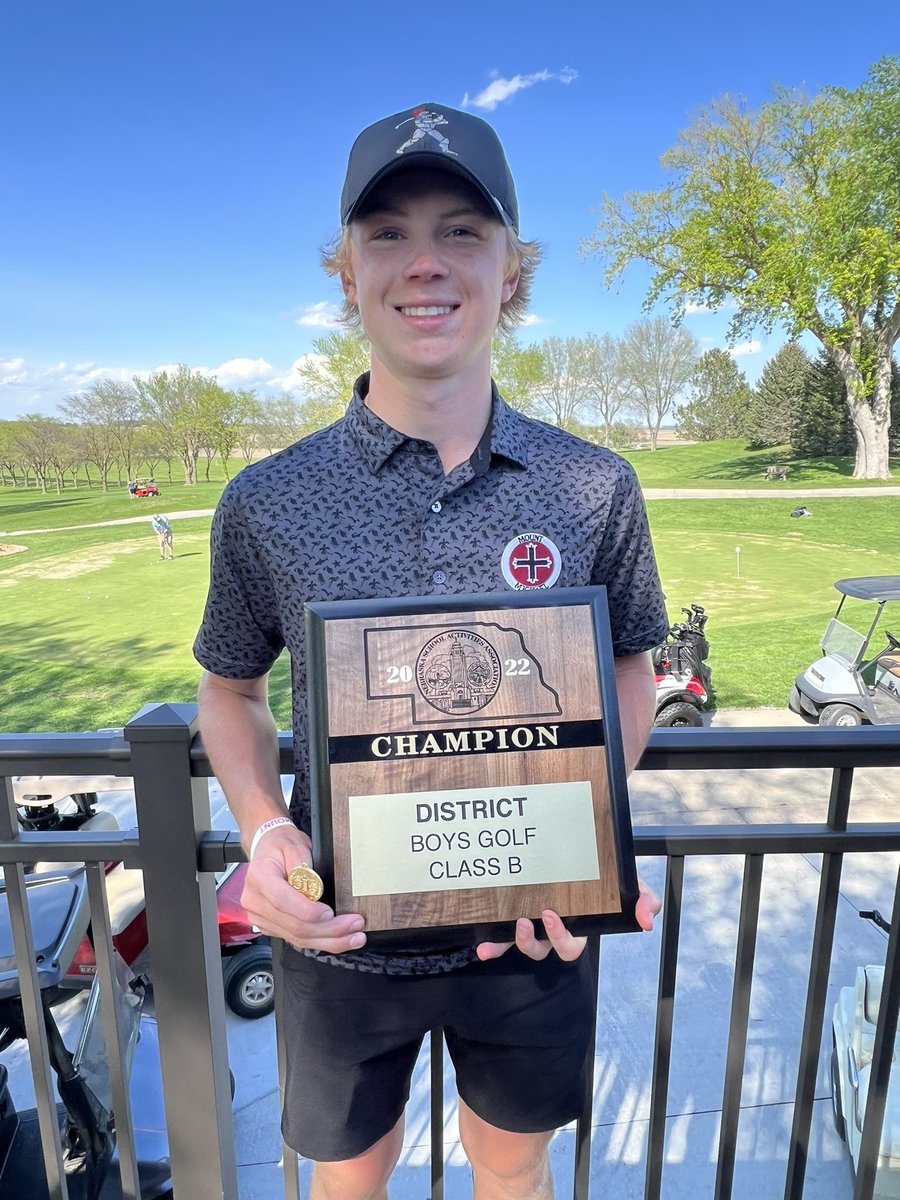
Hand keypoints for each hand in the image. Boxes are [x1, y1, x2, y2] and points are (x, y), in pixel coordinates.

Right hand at [239, 827, 366, 954]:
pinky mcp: (270, 926)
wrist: (268, 849)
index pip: (281, 900)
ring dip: (328, 940)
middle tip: (354, 925)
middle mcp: (255, 901)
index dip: (307, 911)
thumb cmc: (282, 846)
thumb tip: (314, 891)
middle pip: (293, 925)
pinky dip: (319, 941)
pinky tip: (338, 939)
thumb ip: (303, 866)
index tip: (330, 913)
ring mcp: (260, 917)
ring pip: (297, 937)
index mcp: (260, 877)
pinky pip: (296, 939)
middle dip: (328, 929)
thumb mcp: (296, 846)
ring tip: (353, 937)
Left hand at [475, 877, 661, 961]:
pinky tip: (481, 945)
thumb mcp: (631, 885)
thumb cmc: (608, 875)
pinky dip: (492, 942)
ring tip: (513, 924)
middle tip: (529, 920)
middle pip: (543, 950)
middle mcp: (553, 929)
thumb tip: (646, 921)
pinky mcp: (515, 914)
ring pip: (522, 944)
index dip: (561, 938)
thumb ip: (644, 900)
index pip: (570, 946)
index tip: (551, 915)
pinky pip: (502, 934)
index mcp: (577, 926)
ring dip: (513, 941)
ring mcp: (534, 923)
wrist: (587, 851)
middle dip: (533, 942)